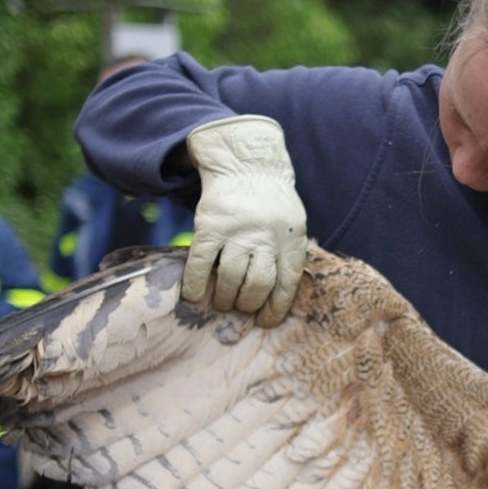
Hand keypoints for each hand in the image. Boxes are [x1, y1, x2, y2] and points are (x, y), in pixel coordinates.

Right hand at [183, 115, 307, 326]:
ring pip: (231, 278)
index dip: (275, 309)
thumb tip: (276, 299)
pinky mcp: (210, 226)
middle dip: (247, 304)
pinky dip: (196, 284)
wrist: (246, 166)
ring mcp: (237, 232)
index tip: (264, 322)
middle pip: (257, 285)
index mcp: (291, 241)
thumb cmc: (273, 204)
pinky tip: (194, 297)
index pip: (286, 285)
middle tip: (240, 307)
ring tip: (221, 303)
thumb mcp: (294, 226)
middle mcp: (266, 238)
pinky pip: (202, 263)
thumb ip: (288, 256)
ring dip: (224, 298)